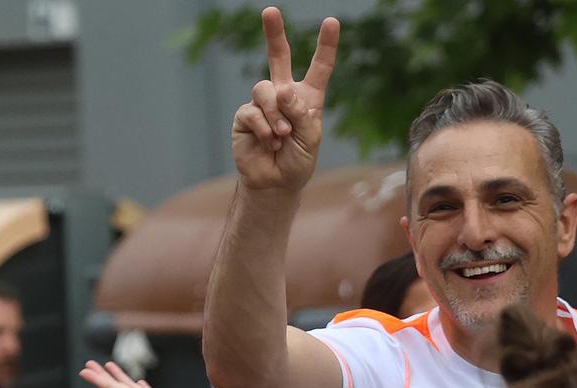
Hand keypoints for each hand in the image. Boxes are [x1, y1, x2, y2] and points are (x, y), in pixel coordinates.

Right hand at [230, 7, 338, 193]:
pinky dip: (264, 128)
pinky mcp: (245, 117)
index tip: (331, 22)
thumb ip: (299, 112)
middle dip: (273, 34)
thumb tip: (280, 90)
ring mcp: (262, 105)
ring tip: (281, 136)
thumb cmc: (297, 160)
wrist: (274, 183)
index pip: (319, 67)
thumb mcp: (310, 137)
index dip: (326, 45)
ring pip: (265, 90)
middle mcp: (283, 95)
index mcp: (307, 97)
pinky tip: (270, 142)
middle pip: (278, 57)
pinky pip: (252, 112)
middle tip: (270, 11)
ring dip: (276, 114)